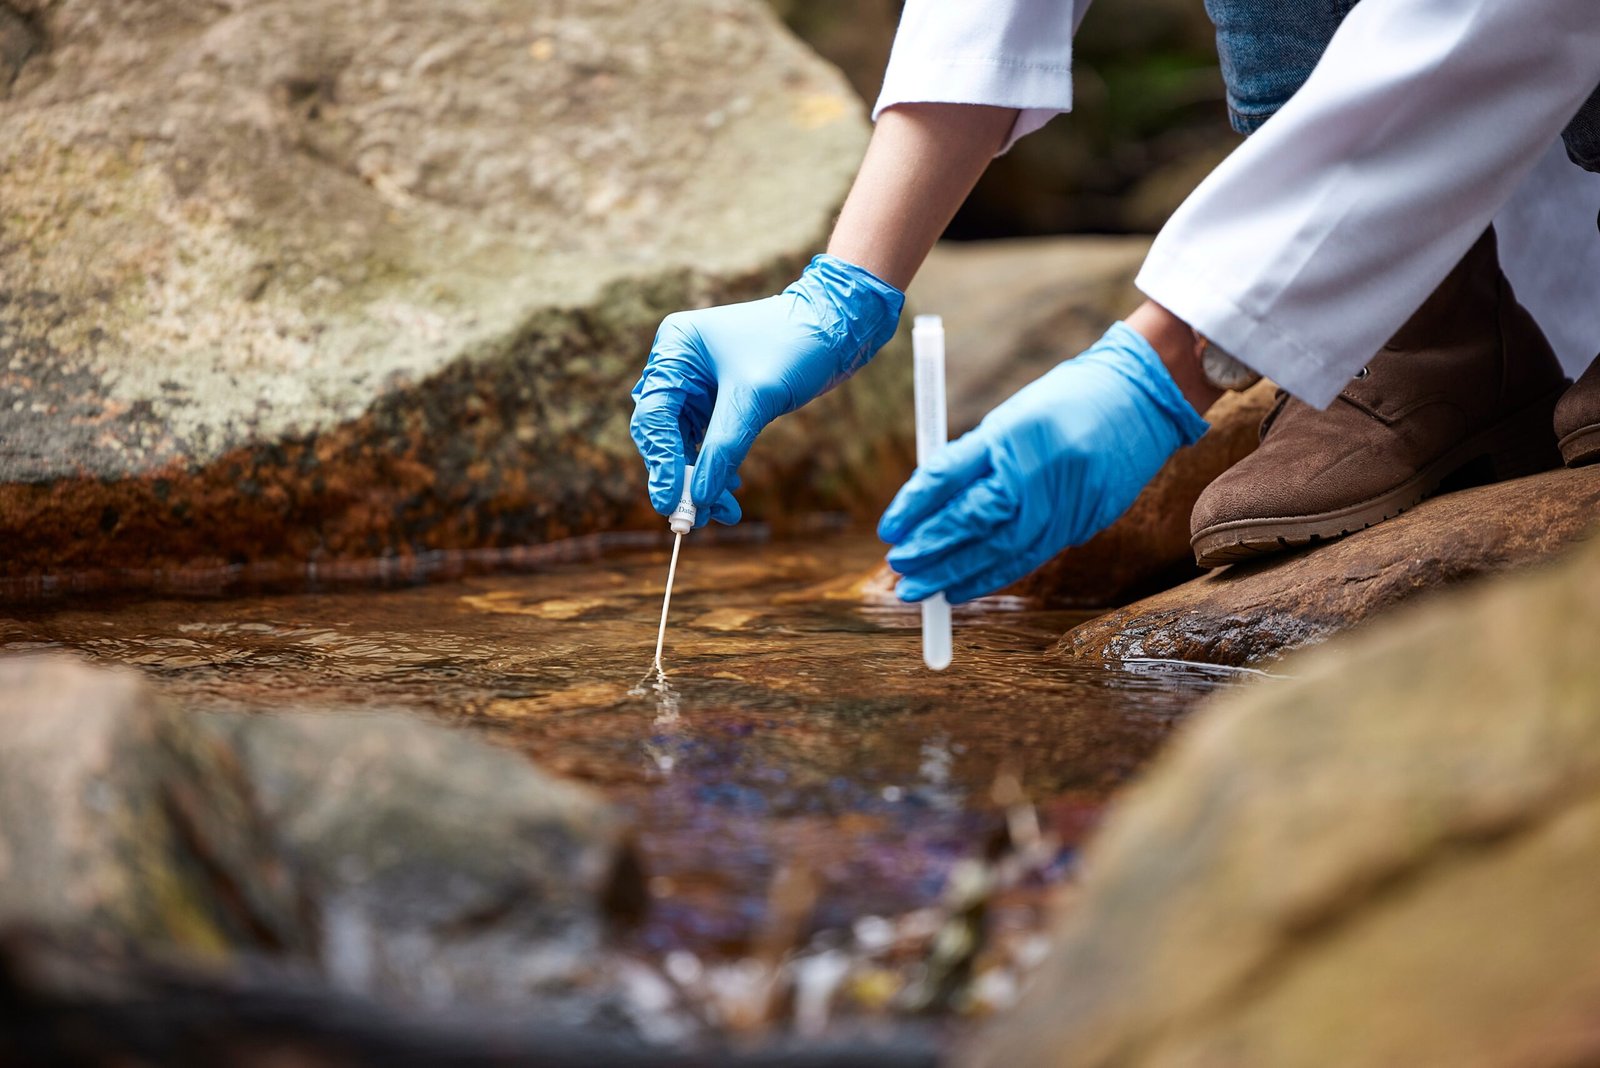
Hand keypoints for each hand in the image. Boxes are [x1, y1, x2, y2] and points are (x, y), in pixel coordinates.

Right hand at [629, 255, 902, 525]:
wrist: (838, 326)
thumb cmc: (795, 345)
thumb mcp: (756, 399)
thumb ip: (724, 447)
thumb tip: (699, 498)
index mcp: (675, 348)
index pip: (654, 416)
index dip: (660, 463)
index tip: (671, 503)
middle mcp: (680, 364)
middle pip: (665, 433)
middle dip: (683, 476)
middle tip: (696, 519)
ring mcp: (699, 382)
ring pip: (686, 442)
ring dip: (702, 478)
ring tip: (724, 512)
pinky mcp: (721, 397)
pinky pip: (709, 439)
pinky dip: (718, 465)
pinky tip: (731, 488)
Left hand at [878, 322, 1209, 602]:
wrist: (1141, 399)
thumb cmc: (1062, 403)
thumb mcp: (1011, 419)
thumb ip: (971, 461)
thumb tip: (923, 510)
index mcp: (1010, 431)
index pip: (948, 476)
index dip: (913, 507)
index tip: (888, 530)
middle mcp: (1036, 468)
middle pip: (972, 519)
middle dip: (931, 548)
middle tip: (899, 566)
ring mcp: (1064, 499)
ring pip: (1000, 549)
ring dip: (955, 575)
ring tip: (920, 590)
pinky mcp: (1084, 522)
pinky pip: (1029, 558)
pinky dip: (991, 577)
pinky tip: (961, 589)